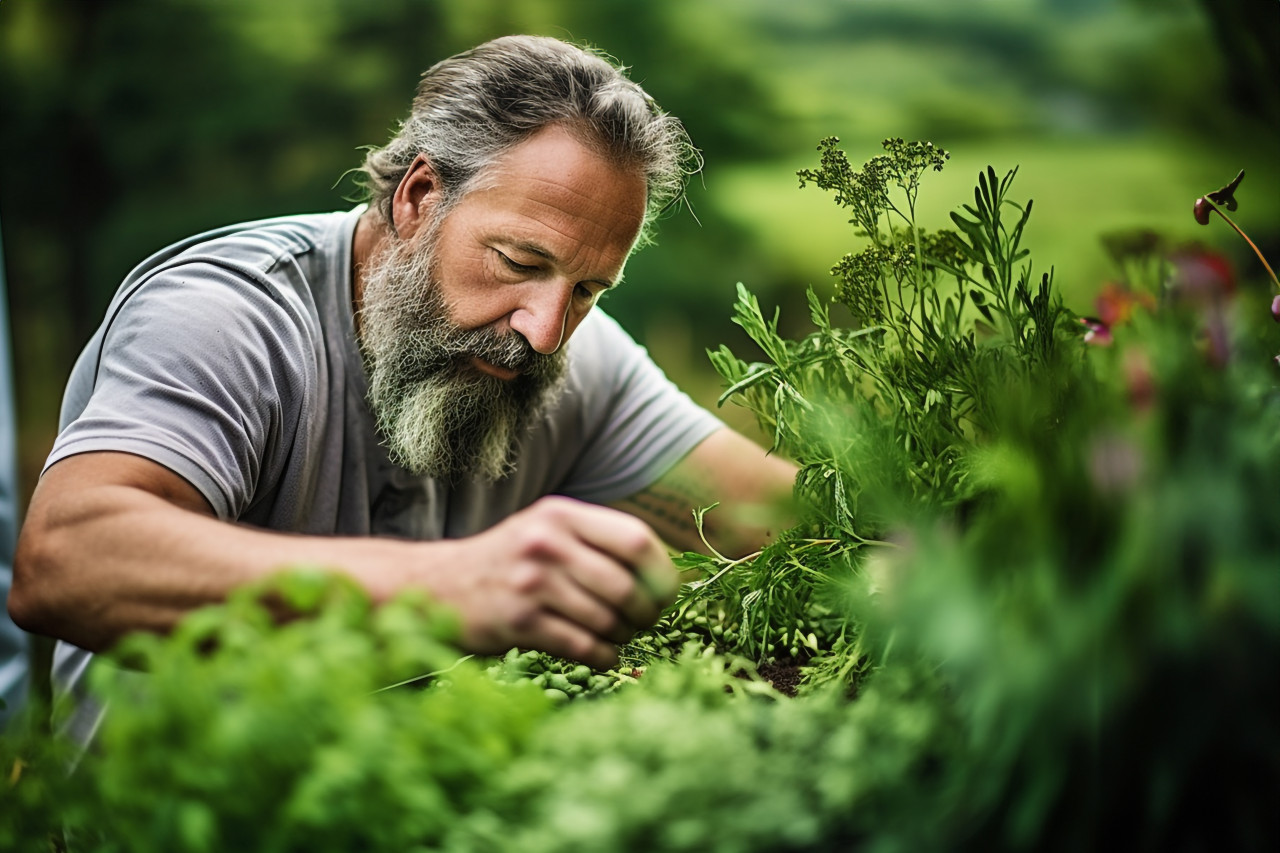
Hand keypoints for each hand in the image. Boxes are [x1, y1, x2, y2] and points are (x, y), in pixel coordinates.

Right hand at [418, 496, 677, 668]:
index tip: (666, 594)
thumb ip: (596, 541)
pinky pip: (582, 646)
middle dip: (646, 613)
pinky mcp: (518, 622)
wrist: (436, 585)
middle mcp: (547, 542)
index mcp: (562, 514)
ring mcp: (530, 582)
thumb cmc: (507, 561)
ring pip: (606, 620)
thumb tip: (665, 572)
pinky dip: (603, 655)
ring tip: (617, 635)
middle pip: (627, 586)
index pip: (636, 540)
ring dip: (622, 635)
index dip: (663, 573)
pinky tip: (603, 653)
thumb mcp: (547, 530)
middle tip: (644, 622)